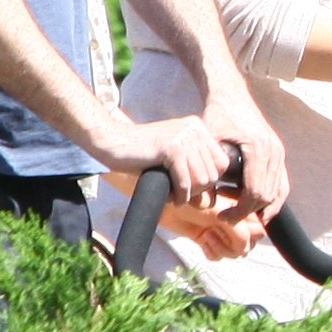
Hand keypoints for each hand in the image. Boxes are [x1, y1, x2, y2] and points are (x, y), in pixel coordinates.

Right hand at [89, 108, 227, 199]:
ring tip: (172, 194)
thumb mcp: (174, 161)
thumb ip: (194, 174)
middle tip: (179, 194)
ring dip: (188, 195)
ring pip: (203, 179)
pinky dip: (180, 195)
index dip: (209, 182)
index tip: (191, 189)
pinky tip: (171, 198)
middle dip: (198, 191)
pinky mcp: (172, 147)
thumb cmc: (140, 156)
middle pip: (214, 173)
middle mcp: (195, 128)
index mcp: (198, 128)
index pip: (223, 163)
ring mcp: (184, 136)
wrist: (109, 142)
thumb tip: (211, 202)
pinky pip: (186, 181)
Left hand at [160, 191, 267, 260]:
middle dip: (232, 243)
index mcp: (243, 211)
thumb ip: (239, 231)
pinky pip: (218, 256)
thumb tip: (245, 249)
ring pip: (234, 253)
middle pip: (249, 245)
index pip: (260, 231)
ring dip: (220, 247)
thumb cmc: (194, 201)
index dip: (248, 235)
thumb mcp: (221, 213)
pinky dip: (210, 252)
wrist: (167, 201)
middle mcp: (235, 222)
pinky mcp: (206, 240)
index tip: (229, 228)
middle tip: (216, 231)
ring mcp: (221, 232)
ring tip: (206, 235)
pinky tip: (202, 240)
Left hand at [199, 91, 288, 220]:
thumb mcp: (210, 139)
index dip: (241, 210)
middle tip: (227, 217)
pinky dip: (271, 197)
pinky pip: (281, 182)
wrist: (232, 96)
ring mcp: (279, 152)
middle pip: (269, 195)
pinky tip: (255, 205)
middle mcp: (274, 152)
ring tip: (239, 213)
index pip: (256, 192)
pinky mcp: (278, 153)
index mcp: (259, 150)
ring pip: (279, 191)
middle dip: (249, 211)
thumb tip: (207, 192)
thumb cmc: (218, 116)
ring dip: (261, 206)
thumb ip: (212, 164)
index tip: (223, 216)